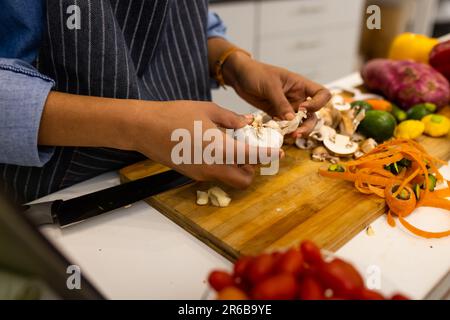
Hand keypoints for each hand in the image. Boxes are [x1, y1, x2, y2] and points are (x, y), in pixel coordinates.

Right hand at [128, 101, 282, 188]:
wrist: (144, 128)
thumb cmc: (175, 115)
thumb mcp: (208, 110)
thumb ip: (232, 119)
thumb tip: (248, 123)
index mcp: (220, 150)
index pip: (253, 158)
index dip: (268, 155)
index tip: (277, 151)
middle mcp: (213, 168)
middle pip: (244, 180)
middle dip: (252, 168)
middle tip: (250, 150)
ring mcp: (201, 174)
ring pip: (229, 179)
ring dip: (237, 168)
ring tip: (232, 146)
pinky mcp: (192, 174)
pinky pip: (215, 174)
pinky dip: (222, 165)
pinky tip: (215, 147)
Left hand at [223, 53, 330, 137]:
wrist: (239, 76)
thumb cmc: (256, 74)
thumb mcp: (270, 86)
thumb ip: (281, 103)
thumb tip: (292, 119)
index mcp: (301, 85)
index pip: (322, 94)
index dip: (318, 104)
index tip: (302, 109)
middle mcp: (298, 97)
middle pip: (313, 114)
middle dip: (308, 125)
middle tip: (296, 132)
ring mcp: (288, 107)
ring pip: (300, 122)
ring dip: (297, 130)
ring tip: (289, 136)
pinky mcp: (277, 114)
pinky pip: (285, 125)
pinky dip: (284, 131)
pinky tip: (278, 134)